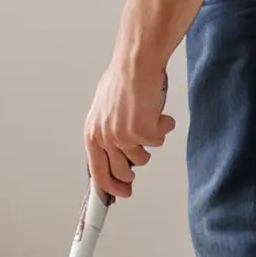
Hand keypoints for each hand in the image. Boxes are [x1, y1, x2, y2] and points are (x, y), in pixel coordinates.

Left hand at [84, 58, 175, 198]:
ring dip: (150, 142)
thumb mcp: (103, 112)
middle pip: (121, 171)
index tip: (121, 193)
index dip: (111, 187)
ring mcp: (123, 137)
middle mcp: (104, 138)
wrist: (136, 63)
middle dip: (133, 171)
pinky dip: (163, 127)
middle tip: (138, 165)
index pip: (98, 173)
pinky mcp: (142, 131)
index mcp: (92, 135)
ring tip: (148, 120)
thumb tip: (113, 155)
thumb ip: (106, 134)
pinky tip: (160, 113)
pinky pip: (158, 141)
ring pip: (143, 157)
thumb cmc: (123, 81)